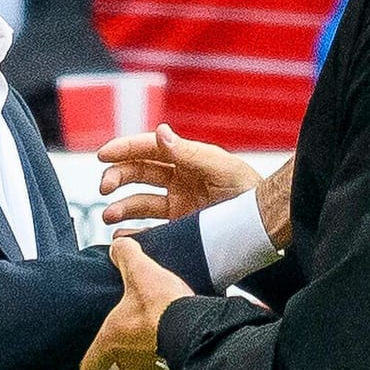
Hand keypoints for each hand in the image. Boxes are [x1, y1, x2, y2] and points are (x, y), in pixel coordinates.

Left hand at [80, 237, 192, 369]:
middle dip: (127, 351)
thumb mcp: (139, 271)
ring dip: (151, 356)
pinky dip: (172, 364)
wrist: (196, 326)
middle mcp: (128, 362)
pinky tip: (179, 343)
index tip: (99, 353)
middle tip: (136, 331)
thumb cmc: (162, 305)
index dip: (93, 361)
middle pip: (120, 365)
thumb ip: (125, 255)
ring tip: (161, 335)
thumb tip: (119, 246)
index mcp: (110, 340)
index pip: (89, 367)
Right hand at [97, 123, 262, 224]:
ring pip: (139, 202)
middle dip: (116, 177)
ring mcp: (178, 205)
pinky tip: (122, 237)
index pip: (149, 149)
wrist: (266, 226)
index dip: (124, 149)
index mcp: (187, 159)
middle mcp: (179, 180)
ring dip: (120, 207)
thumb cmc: (250, 191)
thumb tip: (161, 132)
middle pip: (138, 173)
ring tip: (110, 217)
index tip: (103, 155)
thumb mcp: (222, 169)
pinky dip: (132, 233)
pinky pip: (150, 230)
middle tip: (104, 188)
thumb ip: (191, 154)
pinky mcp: (179, 229)